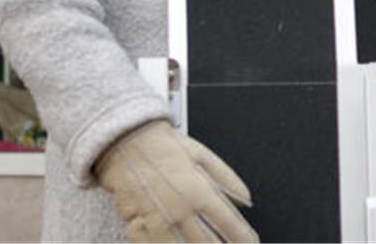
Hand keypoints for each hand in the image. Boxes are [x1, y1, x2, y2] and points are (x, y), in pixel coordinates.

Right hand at [94, 119, 256, 242]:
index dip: (243, 239)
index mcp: (199, 192)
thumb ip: (227, 179)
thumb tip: (246, 198)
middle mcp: (179, 210)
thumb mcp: (202, 156)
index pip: (229, 224)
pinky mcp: (138, 226)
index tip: (251, 243)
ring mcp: (158, 221)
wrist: (125, 142)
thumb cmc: (162, 146)